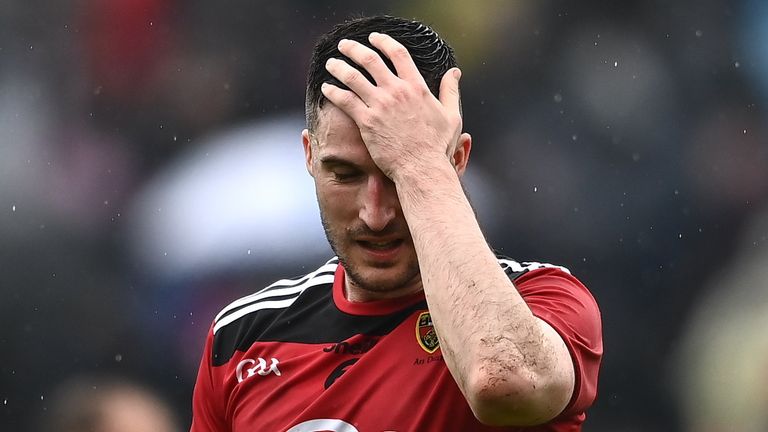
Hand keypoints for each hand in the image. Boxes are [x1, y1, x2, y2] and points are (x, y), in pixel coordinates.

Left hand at [321, 32, 462, 179]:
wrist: (421, 168)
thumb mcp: (451, 115)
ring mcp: (380, 105)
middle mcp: (397, 91)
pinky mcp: (367, 122)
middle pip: (370, 60)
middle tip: (344, 45)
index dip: (384, 42)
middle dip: (354, 49)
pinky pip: (345, 100)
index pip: (398, 54)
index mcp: (416, 87)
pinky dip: (334, 92)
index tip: (374, 38)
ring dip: (339, 67)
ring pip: (353, 77)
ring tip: (331, 63)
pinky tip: (327, 88)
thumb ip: (450, 91)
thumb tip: (454, 73)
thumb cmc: (437, 146)